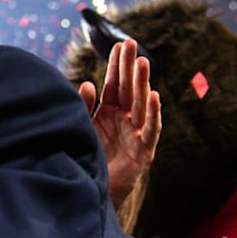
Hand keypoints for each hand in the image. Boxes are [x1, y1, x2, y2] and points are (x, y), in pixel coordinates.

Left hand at [79, 39, 160, 208]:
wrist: (90, 194)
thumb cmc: (86, 161)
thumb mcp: (82, 129)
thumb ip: (84, 107)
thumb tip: (88, 84)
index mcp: (109, 114)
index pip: (114, 85)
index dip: (116, 66)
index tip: (118, 45)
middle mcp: (124, 121)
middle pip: (128, 89)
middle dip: (130, 67)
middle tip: (131, 43)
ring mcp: (135, 135)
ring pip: (140, 104)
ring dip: (142, 83)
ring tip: (143, 62)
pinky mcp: (143, 152)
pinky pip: (150, 130)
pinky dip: (154, 113)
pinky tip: (155, 96)